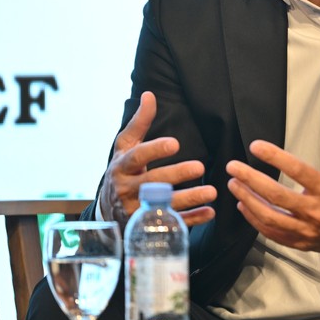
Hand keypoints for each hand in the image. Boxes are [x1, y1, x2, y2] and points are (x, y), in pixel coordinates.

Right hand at [100, 91, 216, 227]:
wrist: (107, 209)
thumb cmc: (122, 169)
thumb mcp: (126, 146)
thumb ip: (139, 123)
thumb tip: (149, 95)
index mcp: (122, 166)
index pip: (138, 157)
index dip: (155, 150)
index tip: (175, 143)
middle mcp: (127, 189)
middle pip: (153, 182)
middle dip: (177, 176)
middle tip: (199, 167)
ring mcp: (136, 210)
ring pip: (165, 205)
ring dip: (190, 198)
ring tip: (212, 192)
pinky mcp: (147, 225)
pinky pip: (172, 223)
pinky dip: (191, 219)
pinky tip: (209, 212)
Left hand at [224, 112, 319, 254]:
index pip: (298, 171)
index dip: (275, 157)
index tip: (256, 146)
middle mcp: (316, 212)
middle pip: (276, 195)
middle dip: (251, 180)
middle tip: (234, 167)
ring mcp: (307, 230)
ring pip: (270, 217)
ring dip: (248, 200)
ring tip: (234, 185)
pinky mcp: (302, 242)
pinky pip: (273, 234)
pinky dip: (255, 220)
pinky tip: (245, 206)